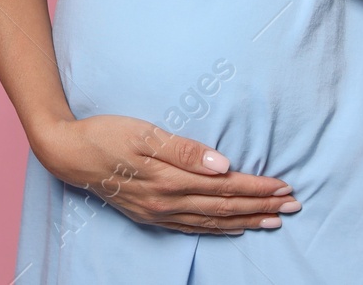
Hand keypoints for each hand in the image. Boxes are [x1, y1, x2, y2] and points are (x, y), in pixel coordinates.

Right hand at [31, 114, 299, 234]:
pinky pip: (192, 228)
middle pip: (224, 207)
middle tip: (293, 206)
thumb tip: (224, 164)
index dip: (257, 188)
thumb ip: (185, 150)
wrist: (69, 154)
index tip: (284, 186)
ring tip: (273, 220)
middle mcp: (167, 202)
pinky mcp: (151, 215)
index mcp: (170, 180)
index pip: (225, 187)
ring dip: (246, 220)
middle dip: (261, 207)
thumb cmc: (106, 134)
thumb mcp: (144, 133)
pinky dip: (218, 229)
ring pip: (212, 221)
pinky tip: (233, 228)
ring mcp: (159, 213)